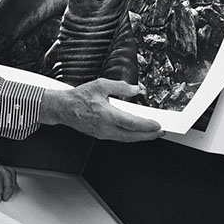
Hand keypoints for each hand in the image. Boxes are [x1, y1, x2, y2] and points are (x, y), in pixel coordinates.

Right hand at [39, 78, 164, 141]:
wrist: (63, 108)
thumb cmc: (79, 97)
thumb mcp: (100, 85)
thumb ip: (120, 87)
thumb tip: (135, 89)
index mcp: (107, 115)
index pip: (132, 124)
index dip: (147, 126)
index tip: (158, 125)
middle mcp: (106, 127)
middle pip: (132, 136)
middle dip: (148, 135)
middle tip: (160, 132)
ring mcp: (103, 133)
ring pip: (126, 139)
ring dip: (140, 137)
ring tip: (151, 133)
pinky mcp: (100, 135)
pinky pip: (119, 138)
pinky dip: (130, 136)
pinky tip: (134, 132)